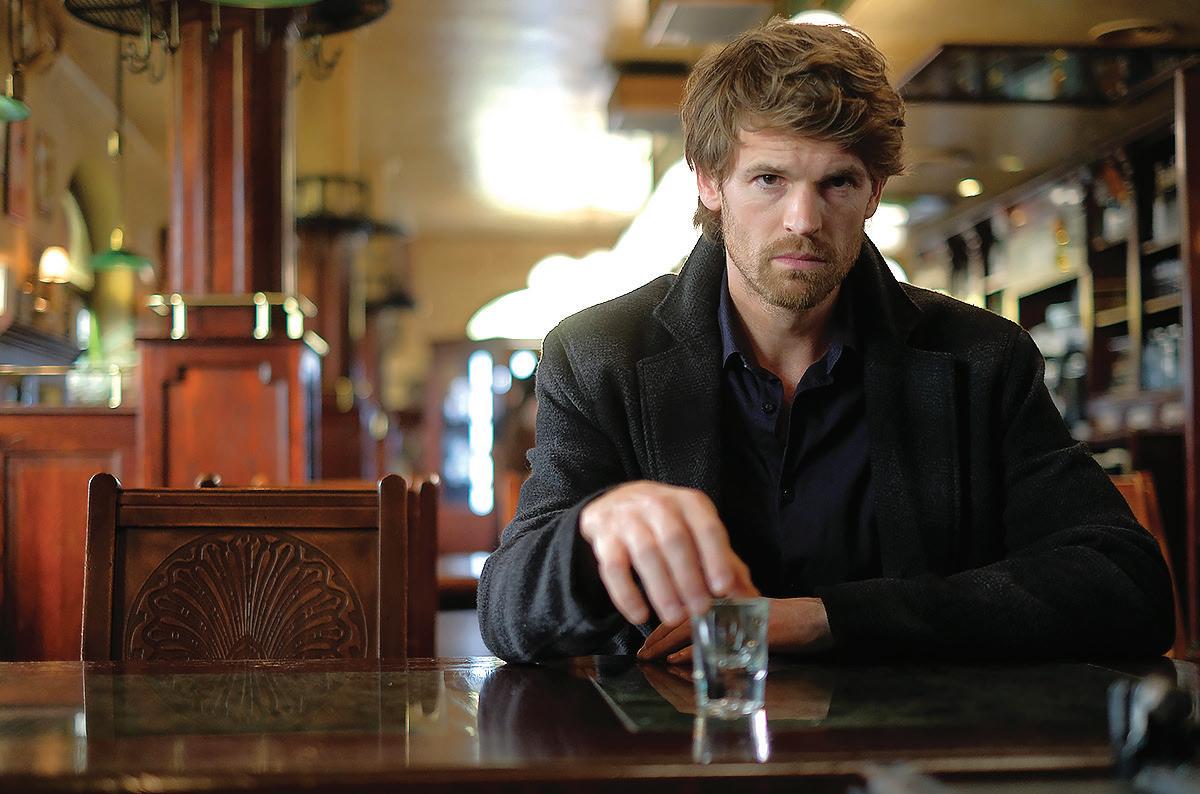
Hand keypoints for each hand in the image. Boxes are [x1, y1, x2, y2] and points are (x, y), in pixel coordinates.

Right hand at [579, 481, 756, 625]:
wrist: (616, 502)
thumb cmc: (667, 523)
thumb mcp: (698, 533)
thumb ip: (724, 563)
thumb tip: (749, 598)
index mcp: (689, 503)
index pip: (707, 528)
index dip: (716, 558)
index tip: (723, 589)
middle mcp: (658, 504)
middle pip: (675, 541)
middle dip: (689, 579)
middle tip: (699, 611)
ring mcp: (627, 518)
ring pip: (645, 554)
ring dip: (661, 589)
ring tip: (673, 618)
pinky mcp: (604, 536)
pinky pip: (613, 567)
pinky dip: (626, 594)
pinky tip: (639, 615)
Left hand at [637, 597, 833, 662]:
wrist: (813, 620)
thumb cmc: (779, 622)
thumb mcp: (742, 621)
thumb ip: (715, 628)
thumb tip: (681, 649)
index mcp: (720, 595)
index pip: (681, 605)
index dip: (661, 625)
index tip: (645, 642)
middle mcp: (724, 599)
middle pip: (680, 615)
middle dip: (657, 637)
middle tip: (641, 655)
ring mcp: (734, 613)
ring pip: (691, 626)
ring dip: (667, 644)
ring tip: (651, 658)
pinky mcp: (746, 628)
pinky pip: (713, 640)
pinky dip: (693, 651)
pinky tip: (677, 660)